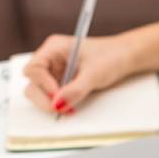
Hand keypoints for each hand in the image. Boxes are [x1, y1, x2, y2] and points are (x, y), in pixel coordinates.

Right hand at [23, 34, 138, 114]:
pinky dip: (58, 104)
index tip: (57, 95)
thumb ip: (75, 90)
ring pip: (39, 92)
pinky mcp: (61, 83)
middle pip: (32, 82)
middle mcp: (50, 59)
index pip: (34, 68)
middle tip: (60, 109)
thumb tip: (57, 105)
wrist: (126, 58)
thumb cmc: (111, 56)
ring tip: (68, 109)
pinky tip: (70, 107)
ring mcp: (54, 72)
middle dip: (44, 97)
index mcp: (53, 48)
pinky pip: (51, 97)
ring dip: (50, 103)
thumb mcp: (94, 74)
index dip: (43, 84)